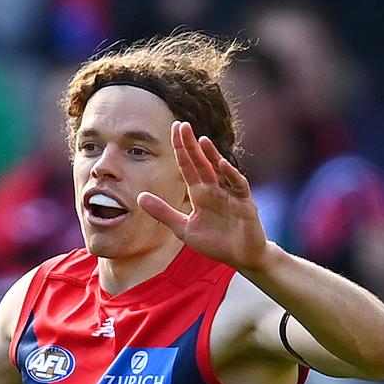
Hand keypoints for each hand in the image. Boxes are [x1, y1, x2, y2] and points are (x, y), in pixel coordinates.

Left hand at [138, 121, 269, 271]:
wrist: (241, 257)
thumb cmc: (214, 242)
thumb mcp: (183, 228)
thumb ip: (163, 213)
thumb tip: (139, 197)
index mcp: (199, 193)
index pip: (187, 166)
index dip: (180, 149)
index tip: (172, 129)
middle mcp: (214, 189)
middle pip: (201, 163)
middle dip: (191, 145)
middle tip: (182, 125)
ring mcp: (230, 195)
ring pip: (220, 170)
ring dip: (211, 156)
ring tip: (201, 140)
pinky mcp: (245, 204)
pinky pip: (238, 186)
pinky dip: (230, 175)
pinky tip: (222, 164)